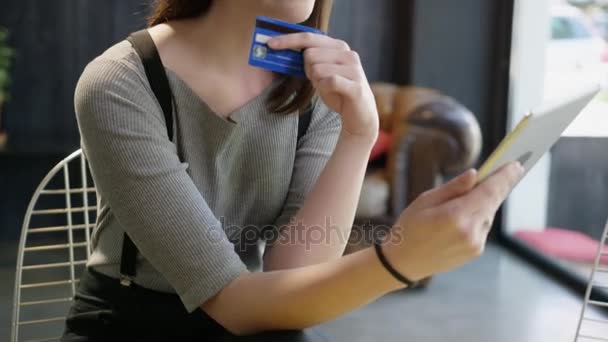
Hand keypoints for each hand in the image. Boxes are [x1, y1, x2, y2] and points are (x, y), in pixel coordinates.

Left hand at [268, 33, 378, 141]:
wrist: (359, 115)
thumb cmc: (337, 92)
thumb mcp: (320, 74)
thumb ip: (308, 62)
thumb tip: (284, 52)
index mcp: (338, 47)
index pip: (308, 37)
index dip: (288, 40)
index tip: (269, 44)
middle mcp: (348, 54)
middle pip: (310, 54)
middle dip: (307, 70)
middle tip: (318, 81)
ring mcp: (354, 69)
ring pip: (317, 69)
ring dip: (317, 82)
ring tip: (328, 88)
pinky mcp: (356, 85)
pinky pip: (329, 81)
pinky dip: (325, 89)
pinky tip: (333, 93)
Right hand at [383, 162, 524, 280]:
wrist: (404, 262)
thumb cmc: (409, 227)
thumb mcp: (425, 200)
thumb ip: (453, 188)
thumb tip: (475, 175)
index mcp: (455, 216)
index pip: (488, 192)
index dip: (503, 177)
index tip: (515, 164)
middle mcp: (470, 232)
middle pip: (493, 202)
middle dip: (503, 184)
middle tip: (514, 168)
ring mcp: (475, 244)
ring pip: (489, 214)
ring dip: (489, 200)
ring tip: (489, 185)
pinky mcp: (475, 251)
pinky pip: (483, 226)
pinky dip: (481, 214)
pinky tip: (474, 207)